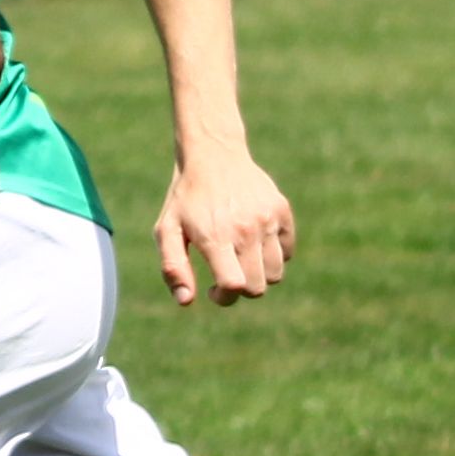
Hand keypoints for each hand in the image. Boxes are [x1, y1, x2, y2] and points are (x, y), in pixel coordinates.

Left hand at [153, 141, 292, 305]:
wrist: (213, 154)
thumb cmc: (186, 198)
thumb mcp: (167, 230)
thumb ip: (173, 267)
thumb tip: (186, 301)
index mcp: (215, 237)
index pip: (235, 286)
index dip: (225, 298)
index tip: (213, 290)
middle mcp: (245, 229)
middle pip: (257, 287)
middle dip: (240, 290)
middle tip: (226, 274)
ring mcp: (267, 219)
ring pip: (275, 274)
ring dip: (259, 275)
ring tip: (241, 259)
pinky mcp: (281, 210)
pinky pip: (287, 251)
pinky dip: (274, 255)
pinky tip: (254, 243)